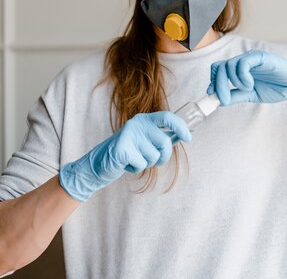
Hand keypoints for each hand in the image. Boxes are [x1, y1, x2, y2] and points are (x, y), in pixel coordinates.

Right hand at [59, 112, 191, 201]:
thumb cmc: (126, 154)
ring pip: (154, 156)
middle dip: (163, 156)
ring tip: (134, 159)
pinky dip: (136, 169)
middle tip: (152, 160)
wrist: (98, 165)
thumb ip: (159, 137)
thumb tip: (183, 136)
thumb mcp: (144, 142)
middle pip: (165, 142)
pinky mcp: (122, 149)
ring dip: (147, 163)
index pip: (167, 117)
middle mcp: (136, 124)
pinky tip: (126, 164)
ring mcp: (128, 135)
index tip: (188, 137)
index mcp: (143, 120)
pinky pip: (142, 164)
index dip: (180, 127)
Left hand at [207, 50, 286, 114]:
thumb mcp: (251, 95)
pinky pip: (243, 63)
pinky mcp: (260, 57)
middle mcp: (243, 61)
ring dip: (233, 81)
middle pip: (220, 67)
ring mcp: (251, 58)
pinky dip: (242, 76)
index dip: (213, 82)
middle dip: (218, 85)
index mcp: (239, 69)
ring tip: (245, 89)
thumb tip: (218, 100)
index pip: (218, 69)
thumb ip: (235, 96)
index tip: (213, 96)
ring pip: (229, 65)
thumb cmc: (276, 88)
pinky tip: (250, 84)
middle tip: (224, 99)